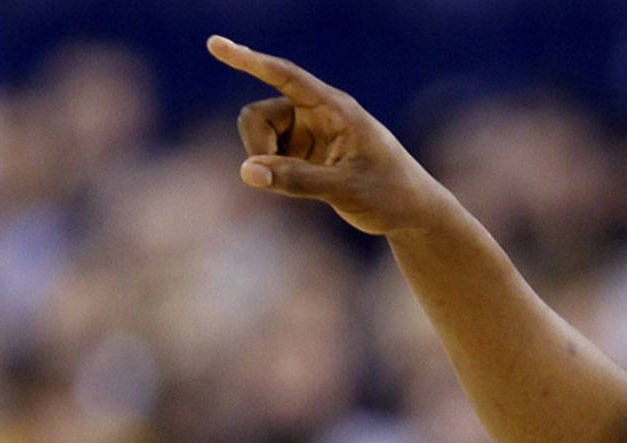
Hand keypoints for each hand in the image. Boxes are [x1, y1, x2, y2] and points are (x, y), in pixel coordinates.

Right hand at [207, 35, 450, 234]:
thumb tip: (246, 172)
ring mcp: (307, 133)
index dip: (249, 61)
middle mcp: (317, 114)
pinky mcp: (303, 153)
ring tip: (306, 186)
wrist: (412, 213)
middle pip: (256, 115)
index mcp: (335, 108)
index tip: (215, 44)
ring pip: (258, 136)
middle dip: (257, 146)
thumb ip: (296, 180)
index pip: (285, 76)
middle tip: (275, 179)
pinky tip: (308, 188)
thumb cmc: (390, 195)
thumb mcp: (345, 189)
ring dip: (266, 162)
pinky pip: (268, 157)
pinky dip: (274, 175)